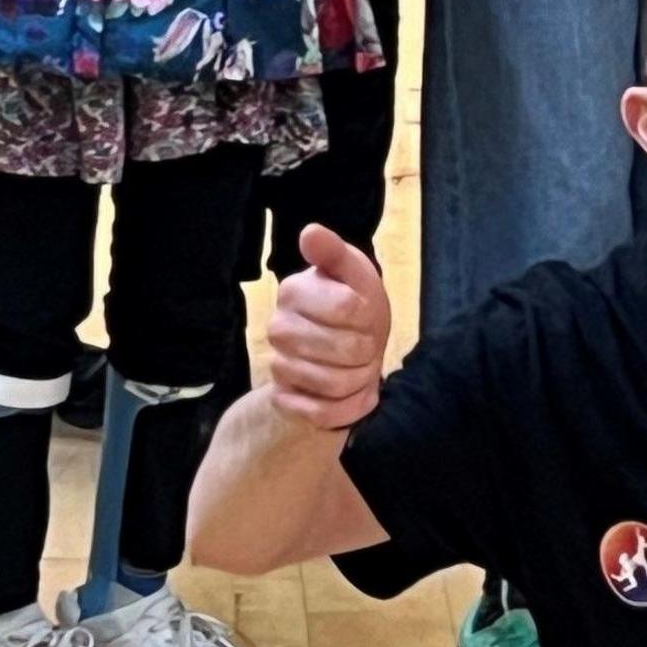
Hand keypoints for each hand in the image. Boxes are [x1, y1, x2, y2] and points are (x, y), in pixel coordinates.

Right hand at [268, 223, 394, 430]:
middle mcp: (277, 328)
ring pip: (335, 384)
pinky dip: (349, 408)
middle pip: (345, 349)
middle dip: (368, 350)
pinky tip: (352, 393)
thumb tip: (310, 232)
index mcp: (293, 290)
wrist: (339, 352)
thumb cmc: (352, 305)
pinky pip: (324, 414)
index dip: (369, 314)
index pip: (349, 307)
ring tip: (359, 367)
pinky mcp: (285, 400)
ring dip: (360, 379)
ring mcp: (278, 365)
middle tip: (366, 344)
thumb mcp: (353, 273)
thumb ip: (334, 252)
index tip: (366, 312)